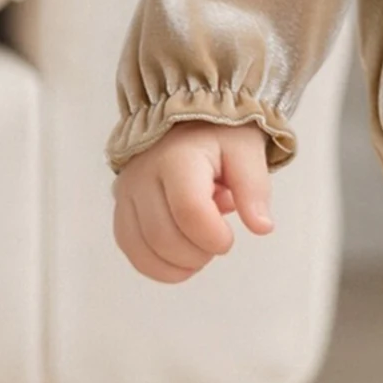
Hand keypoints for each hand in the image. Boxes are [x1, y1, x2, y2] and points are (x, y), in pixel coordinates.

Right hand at [111, 120, 273, 282]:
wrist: (184, 118)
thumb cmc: (218, 135)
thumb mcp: (246, 150)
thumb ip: (255, 188)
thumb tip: (262, 227)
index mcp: (178, 157)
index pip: (189, 210)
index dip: (213, 237)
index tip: (229, 238)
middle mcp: (144, 174)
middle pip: (163, 236)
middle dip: (197, 254)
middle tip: (217, 243)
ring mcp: (127, 191)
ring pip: (142, 247)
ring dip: (176, 264)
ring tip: (200, 250)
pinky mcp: (120, 205)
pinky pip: (128, 246)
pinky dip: (154, 264)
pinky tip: (179, 259)